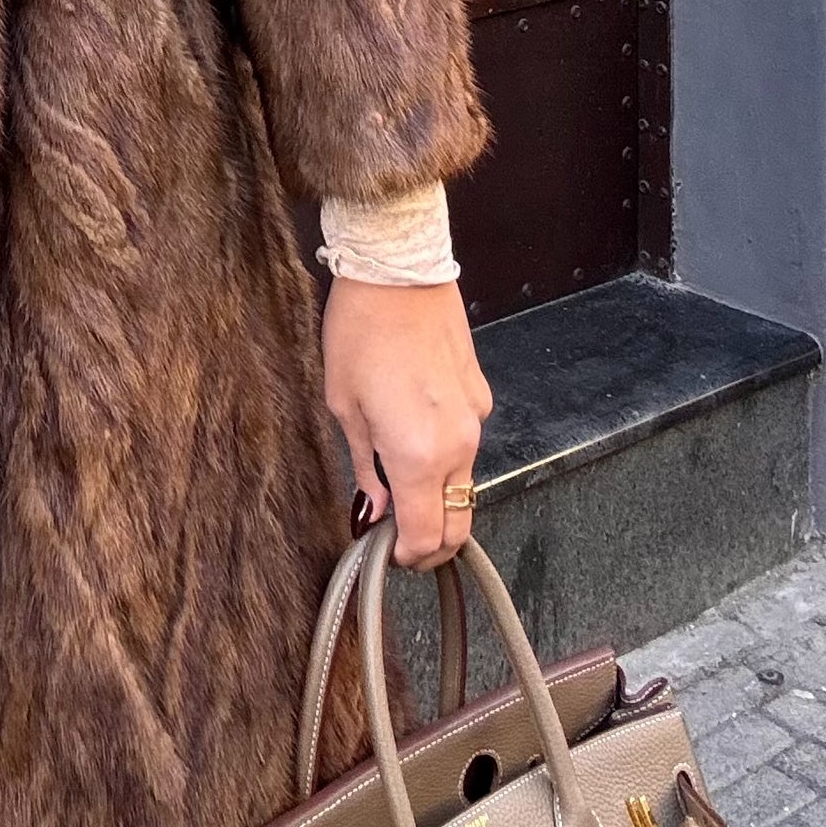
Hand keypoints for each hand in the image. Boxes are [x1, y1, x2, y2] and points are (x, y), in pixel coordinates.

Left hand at [320, 277, 492, 568]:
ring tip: (399, 480)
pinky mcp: (481, 394)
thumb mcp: (344, 405)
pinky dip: (447, 454)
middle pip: (459, 522)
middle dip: (432, 541)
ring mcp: (475, 419)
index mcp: (418, 455)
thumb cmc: (361, 331)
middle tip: (399, 536)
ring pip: (466, 484)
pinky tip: (415, 431)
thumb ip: (363, 466)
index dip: (407, 555)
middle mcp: (457, 445)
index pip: (427, 536)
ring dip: (439, 496)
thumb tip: (373, 508)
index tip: (388, 552)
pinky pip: (468, 442)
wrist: (398, 271)